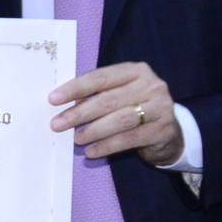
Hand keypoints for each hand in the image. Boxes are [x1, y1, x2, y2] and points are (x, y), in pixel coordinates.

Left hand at [51, 60, 181, 165]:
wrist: (169, 132)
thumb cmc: (135, 109)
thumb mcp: (120, 95)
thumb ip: (98, 95)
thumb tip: (62, 106)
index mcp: (136, 71)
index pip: (101, 77)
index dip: (75, 88)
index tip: (53, 99)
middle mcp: (151, 85)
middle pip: (108, 99)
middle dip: (80, 113)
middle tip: (57, 124)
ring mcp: (161, 107)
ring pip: (120, 119)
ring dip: (93, 130)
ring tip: (76, 139)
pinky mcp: (163, 130)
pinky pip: (130, 138)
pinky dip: (108, 146)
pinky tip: (92, 151)